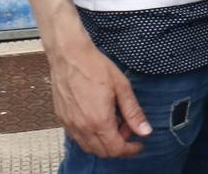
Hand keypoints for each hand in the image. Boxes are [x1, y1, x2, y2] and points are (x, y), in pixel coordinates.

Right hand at [48, 42, 151, 157]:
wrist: (69, 55)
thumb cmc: (95, 67)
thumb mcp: (122, 87)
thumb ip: (133, 112)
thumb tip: (145, 131)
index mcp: (99, 121)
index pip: (116, 149)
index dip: (130, 150)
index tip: (139, 144)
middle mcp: (83, 127)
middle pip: (103, 152)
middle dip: (119, 146)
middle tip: (127, 128)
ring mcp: (70, 124)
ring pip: (89, 147)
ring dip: (104, 142)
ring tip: (114, 122)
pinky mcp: (62, 119)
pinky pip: (77, 138)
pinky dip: (90, 136)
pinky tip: (98, 119)